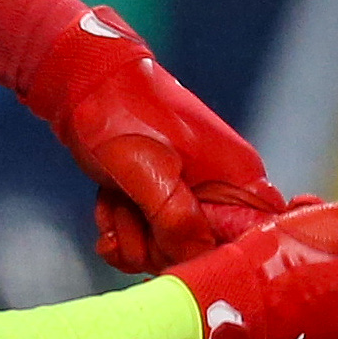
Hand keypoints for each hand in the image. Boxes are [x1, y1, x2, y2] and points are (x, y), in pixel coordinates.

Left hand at [23, 7, 287, 270]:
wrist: (83, 81)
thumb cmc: (122, 113)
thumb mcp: (149, 171)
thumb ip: (177, 220)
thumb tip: (198, 257)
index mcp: (239, 179)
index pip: (254, 242)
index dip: (214, 256)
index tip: (172, 245)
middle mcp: (223, 192)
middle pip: (203, 255)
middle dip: (156, 244)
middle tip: (131, 210)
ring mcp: (192, 198)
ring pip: (169, 252)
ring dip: (131, 234)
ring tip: (117, 196)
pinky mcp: (164, 201)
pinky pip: (148, 241)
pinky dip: (121, 230)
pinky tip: (109, 202)